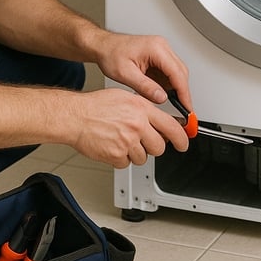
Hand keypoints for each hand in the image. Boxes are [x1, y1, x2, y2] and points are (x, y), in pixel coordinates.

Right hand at [69, 88, 188, 167]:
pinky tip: (113, 146)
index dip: (181, 138)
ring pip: (143, 157)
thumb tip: (161, 121)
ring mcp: (127, 142)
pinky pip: (127, 163)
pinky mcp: (117, 155)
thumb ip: (145, 109)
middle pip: (159, 147)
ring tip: (121, 140)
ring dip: (135, 152)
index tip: (184, 142)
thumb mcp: (125, 97)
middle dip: (154, 147)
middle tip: (145, 142)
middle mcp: (137, 125)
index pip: (171, 126)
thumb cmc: (96, 106)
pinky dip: (121, 158)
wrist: (76, 116)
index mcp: (141, 109)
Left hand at [95, 32, 191, 110]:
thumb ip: (145, 87)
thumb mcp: (125, 74)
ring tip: (169, 104)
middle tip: (183, 110)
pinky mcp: (158, 57)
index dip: (184, 93)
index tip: (187, 107)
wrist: (103, 46)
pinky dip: (167, 85)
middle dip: (182, 92)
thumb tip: (161, 98)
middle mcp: (162, 47)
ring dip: (174, 89)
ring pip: (177, 73)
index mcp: (156, 48)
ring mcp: (161, 51)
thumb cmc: (110, 54)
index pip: (177, 73)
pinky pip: (169, 73)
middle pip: (181, 72)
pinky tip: (160, 94)